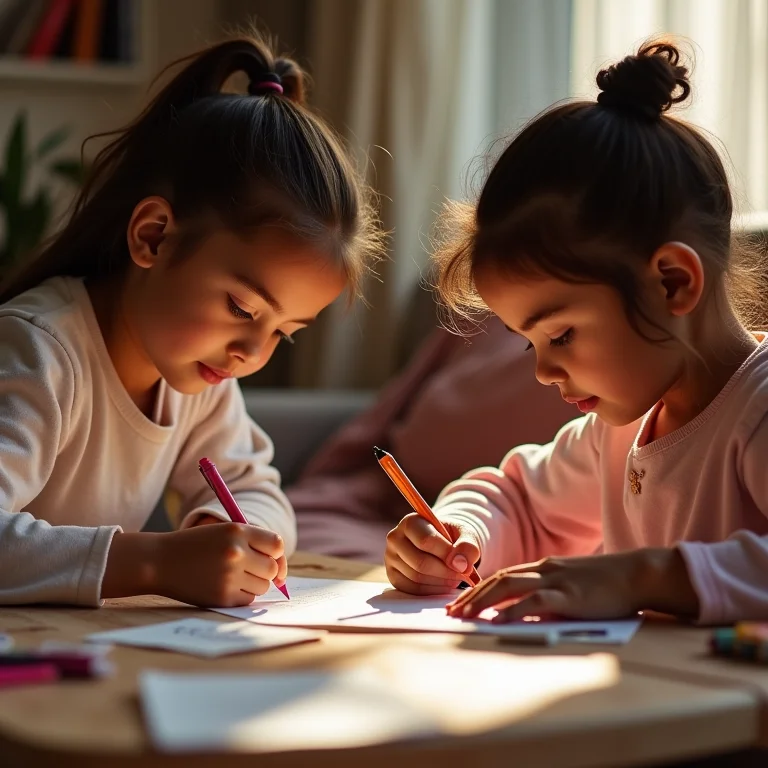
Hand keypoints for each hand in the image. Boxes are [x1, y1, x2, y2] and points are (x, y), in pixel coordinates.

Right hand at [156, 523, 285, 606]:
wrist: (160, 561)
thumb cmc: (197, 545)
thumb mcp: (224, 532)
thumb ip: (253, 544)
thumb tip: (282, 573)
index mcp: (237, 531)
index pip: (277, 545)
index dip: (276, 554)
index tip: (270, 558)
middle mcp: (236, 552)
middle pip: (272, 569)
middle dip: (265, 571)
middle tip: (247, 568)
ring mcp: (229, 576)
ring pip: (262, 586)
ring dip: (253, 583)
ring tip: (231, 576)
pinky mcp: (222, 597)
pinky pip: (248, 599)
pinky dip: (241, 595)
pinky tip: (223, 586)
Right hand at [385, 513, 480, 594]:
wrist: (441, 545)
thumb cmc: (452, 537)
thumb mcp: (464, 534)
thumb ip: (467, 546)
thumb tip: (461, 565)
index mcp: (411, 522)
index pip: (426, 541)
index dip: (447, 555)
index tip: (465, 564)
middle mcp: (395, 538)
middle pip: (420, 562)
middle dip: (446, 572)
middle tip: (463, 576)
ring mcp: (391, 558)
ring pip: (417, 578)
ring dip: (441, 582)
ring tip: (456, 578)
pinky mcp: (392, 576)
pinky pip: (413, 590)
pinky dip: (433, 590)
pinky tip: (445, 584)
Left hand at [446, 548, 699, 621]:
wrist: (638, 575)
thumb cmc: (608, 583)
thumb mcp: (572, 583)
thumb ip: (550, 591)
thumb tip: (526, 610)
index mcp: (544, 566)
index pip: (501, 575)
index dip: (478, 588)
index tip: (460, 603)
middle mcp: (544, 569)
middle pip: (498, 579)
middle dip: (472, 596)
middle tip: (452, 613)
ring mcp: (556, 580)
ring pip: (508, 586)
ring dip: (483, 601)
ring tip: (465, 617)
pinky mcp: (569, 595)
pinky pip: (534, 602)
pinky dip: (513, 611)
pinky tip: (498, 622)